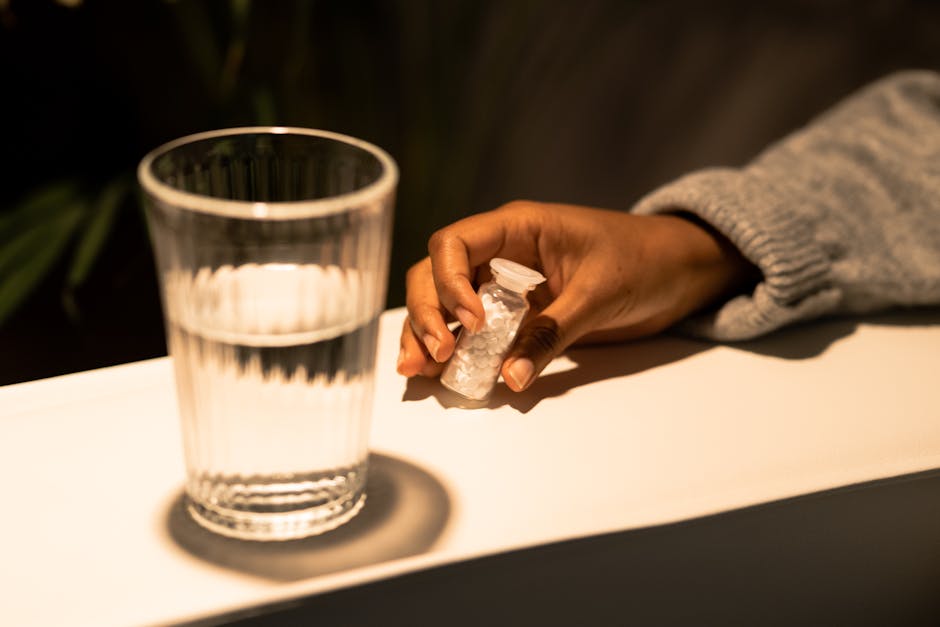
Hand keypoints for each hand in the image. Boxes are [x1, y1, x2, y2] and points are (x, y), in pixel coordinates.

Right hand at [397, 200, 756, 390]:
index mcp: (519, 226)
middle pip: (437, 272)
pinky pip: (476, 326)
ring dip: (428, 331)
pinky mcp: (518, 310)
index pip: (455, 243)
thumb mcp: (598, 295)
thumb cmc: (644, 262)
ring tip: (417, 370)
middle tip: (435, 356)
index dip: (448, 283)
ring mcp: (506, 281)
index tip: (470, 323)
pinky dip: (456, 346)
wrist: (679, 271)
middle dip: (428, 312)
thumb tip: (509, 378)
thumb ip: (552, 334)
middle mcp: (503, 250)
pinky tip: (440, 372)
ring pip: (446, 300)